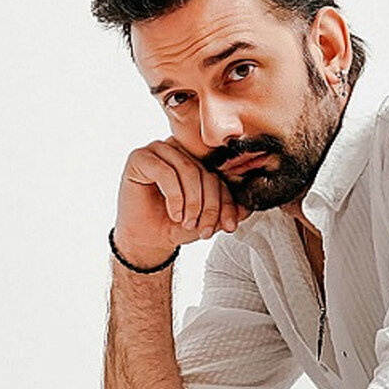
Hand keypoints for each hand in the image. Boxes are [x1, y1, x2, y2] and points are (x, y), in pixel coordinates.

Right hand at [113, 137, 250, 265]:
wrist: (147, 239)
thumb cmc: (174, 225)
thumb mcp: (207, 219)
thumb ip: (228, 210)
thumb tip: (249, 207)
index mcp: (195, 158)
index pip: (219, 174)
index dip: (227, 201)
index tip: (230, 226)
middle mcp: (177, 149)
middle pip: (205, 172)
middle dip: (209, 206)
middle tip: (205, 230)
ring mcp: (157, 149)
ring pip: (188, 170)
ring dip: (192, 202)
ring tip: (187, 222)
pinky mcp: (139, 157)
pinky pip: (166, 172)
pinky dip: (175, 196)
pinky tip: (174, 214)